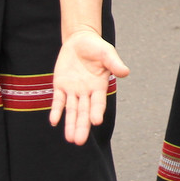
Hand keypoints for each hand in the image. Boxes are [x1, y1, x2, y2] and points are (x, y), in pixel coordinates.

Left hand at [49, 30, 128, 145]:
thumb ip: (114, 63)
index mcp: (99, 87)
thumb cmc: (96, 47)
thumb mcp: (107, 53)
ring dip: (70, 124)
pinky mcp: (60, 85)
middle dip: (81, 126)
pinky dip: (56, 110)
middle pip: (84, 112)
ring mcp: (72, 90)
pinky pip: (58, 100)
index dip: (97, 112)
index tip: (96, 122)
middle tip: (79, 141)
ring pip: (71, 110)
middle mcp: (86, 92)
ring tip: (70, 139)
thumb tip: (125, 72)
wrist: (79, 39)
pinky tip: (54, 121)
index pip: (98, 102)